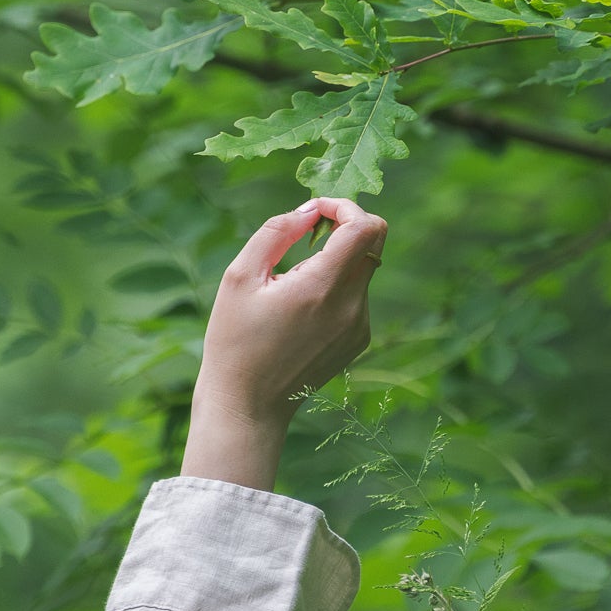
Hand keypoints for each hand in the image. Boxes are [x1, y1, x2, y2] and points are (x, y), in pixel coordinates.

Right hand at [181, 197, 386, 490]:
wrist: (248, 405)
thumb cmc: (234, 340)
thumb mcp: (240, 277)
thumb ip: (277, 232)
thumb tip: (311, 210)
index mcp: (322, 288)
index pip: (365, 227)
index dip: (344, 205)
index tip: (317, 209)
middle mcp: (351, 307)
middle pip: (375, 241)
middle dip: (347, 224)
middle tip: (310, 232)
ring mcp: (360, 326)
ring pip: (366, 267)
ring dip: (340, 257)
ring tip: (294, 281)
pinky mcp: (359, 340)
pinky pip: (360, 295)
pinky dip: (339, 285)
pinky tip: (303, 308)